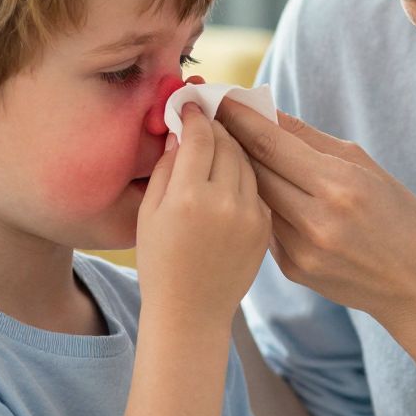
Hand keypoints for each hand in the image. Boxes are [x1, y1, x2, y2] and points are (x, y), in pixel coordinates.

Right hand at [133, 112, 271, 322]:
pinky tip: (232, 173)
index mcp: (189, 197)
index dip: (196, 115)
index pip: (201, 137)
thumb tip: (185, 131)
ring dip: (235, 145)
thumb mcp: (151, 212)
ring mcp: (250, 215)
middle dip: (218, 125)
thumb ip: (168, 167)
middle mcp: (224, 202)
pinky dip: (245, 174)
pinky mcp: (264, 227)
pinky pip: (256, 186)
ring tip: (220, 140)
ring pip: (248, 161)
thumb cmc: (160, 261)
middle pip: (229, 144)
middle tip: (208, 116)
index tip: (192, 105)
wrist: (192, 310)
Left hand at [215, 103, 415, 332]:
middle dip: (234, 142)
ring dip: (243, 175)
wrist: (415, 284)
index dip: (241, 119)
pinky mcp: (294, 270)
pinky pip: (266, 226)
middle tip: (218, 120)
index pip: (272, 144)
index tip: (221, 99)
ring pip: (255, 199)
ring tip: (235, 153)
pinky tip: (261, 195)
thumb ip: (312, 140)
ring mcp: (302, 249)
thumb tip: (269, 112)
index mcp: (339, 185)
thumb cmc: (398, 217)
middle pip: (255, 170)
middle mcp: (316, 220)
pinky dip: (262, 207)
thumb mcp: (366, 167)